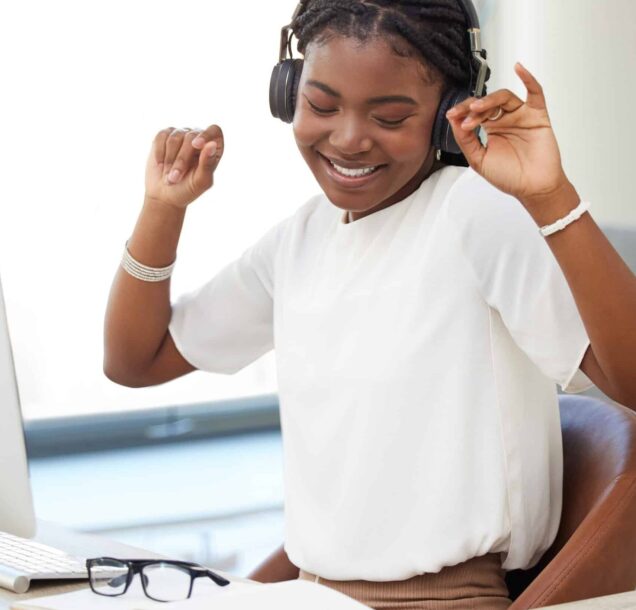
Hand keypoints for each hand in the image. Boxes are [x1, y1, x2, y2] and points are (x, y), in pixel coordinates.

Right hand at [144, 125, 223, 208]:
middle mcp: (198, 137)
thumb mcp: (200, 181)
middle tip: (175, 177)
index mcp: (213, 148)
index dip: (206, 135)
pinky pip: (161, 137)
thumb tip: (212, 144)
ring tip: (169, 176)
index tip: (196, 145)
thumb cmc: (187, 190)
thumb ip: (208, 164)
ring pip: (175, 137)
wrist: (165, 194)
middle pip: (191, 137)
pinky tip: (161, 165)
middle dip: (181, 159)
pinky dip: (159, 153)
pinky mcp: (165, 135)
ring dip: (170, 159)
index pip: (214, 130)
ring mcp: (181, 134)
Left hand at [446, 63, 569, 206]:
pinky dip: (528, 79)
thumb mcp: (479, 160)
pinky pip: (535, 92)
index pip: (474, 113)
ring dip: (489, 100)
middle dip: (473, 107)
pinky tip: (519, 69)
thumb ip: (466, 141)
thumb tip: (454, 121)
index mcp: (490, 130)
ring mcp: (520, 116)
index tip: (452, 116)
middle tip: (465, 115)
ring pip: (504, 97)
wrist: (532, 188)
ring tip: (478, 108)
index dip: (462, 112)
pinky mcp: (537, 115)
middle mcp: (504, 120)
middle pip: (487, 103)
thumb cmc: (509, 177)